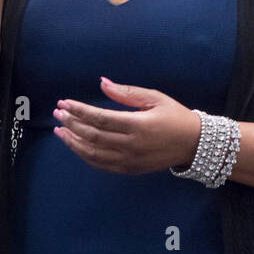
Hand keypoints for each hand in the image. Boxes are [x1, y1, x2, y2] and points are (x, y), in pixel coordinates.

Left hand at [52, 76, 200, 175]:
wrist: (195, 144)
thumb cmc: (176, 117)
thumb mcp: (155, 98)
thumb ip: (126, 93)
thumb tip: (102, 83)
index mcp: (138, 125)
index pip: (99, 118)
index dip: (79, 110)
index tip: (64, 103)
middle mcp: (131, 145)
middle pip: (92, 135)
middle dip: (71, 124)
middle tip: (59, 113)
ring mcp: (129, 160)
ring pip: (92, 153)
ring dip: (73, 142)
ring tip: (60, 130)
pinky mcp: (130, 169)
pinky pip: (101, 164)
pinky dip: (85, 155)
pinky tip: (76, 145)